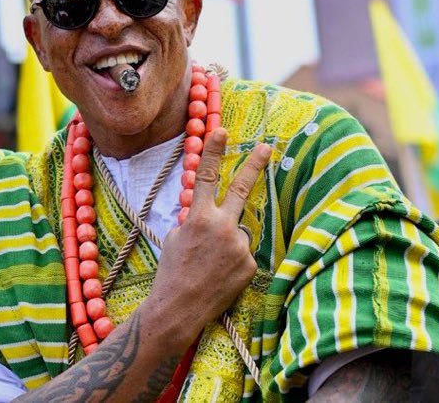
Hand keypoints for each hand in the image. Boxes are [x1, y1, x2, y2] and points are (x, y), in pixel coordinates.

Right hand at [144, 129, 269, 348]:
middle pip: (242, 189)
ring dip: (228, 243)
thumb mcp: (176, 236)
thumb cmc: (173, 271)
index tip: (222, 130)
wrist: (179, 307)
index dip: (214, 151)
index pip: (208, 176)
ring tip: (211, 264)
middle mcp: (221, 227)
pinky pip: (244, 254)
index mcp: (199, 217)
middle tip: (266, 146)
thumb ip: (195, 218)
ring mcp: (238, 246)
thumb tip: (209, 210)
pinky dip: (234, 262)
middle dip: (254, 165)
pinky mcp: (249, 264)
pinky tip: (220, 275)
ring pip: (238, 233)